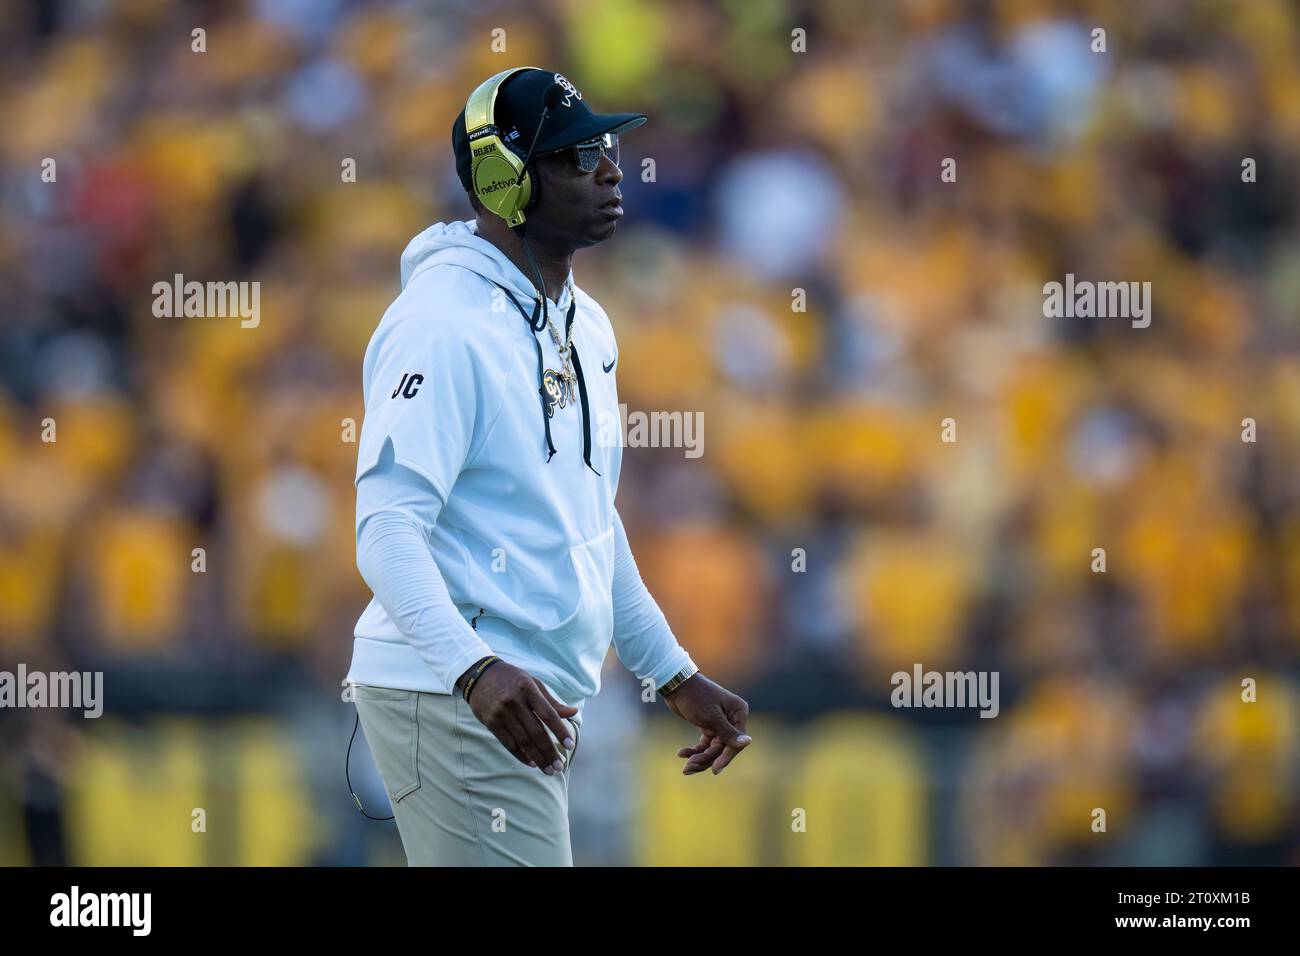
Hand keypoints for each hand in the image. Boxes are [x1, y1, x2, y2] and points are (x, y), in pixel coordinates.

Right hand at [458, 660, 577, 774]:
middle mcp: (514, 702)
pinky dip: (521, 755)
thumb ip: (552, 701)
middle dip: (549, 751)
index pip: (548, 714)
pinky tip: (531, 763)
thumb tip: (573, 713)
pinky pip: (508, 743)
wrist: (478, 675)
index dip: (560, 731)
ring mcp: (501, 713)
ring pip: (523, 741)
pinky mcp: (490, 722)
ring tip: (548, 770)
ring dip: (537, 758)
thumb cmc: (512, 679)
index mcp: (528, 689)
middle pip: (536, 732)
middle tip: (559, 767)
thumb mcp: (533, 683)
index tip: (570, 745)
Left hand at [662, 673, 750, 774]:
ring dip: (699, 757)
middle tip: (689, 767)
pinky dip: (694, 750)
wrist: (675, 684)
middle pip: (723, 748)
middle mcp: (732, 719)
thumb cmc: (695, 697)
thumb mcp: (711, 717)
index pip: (736, 742)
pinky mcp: (707, 726)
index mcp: (738, 713)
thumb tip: (748, 742)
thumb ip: (728, 733)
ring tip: (685, 766)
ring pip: (712, 749)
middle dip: (706, 759)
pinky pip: (704, 744)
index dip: (725, 757)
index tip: (714, 770)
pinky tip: (681, 753)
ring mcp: (719, 724)